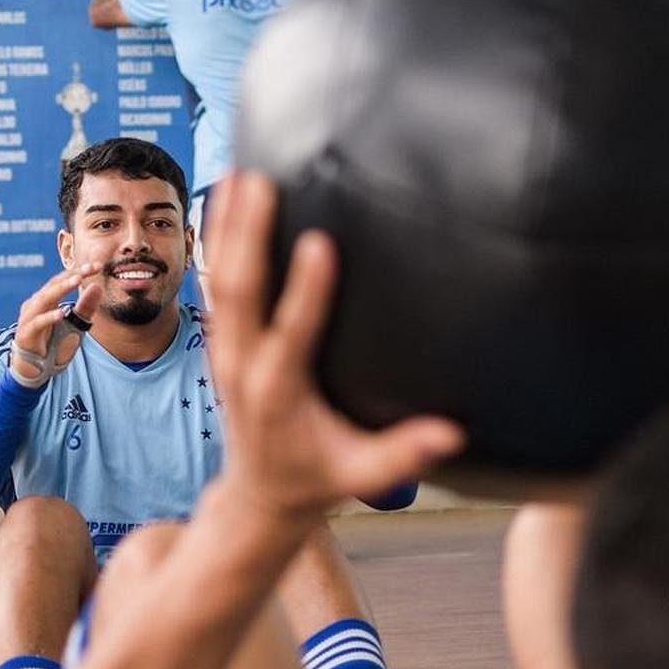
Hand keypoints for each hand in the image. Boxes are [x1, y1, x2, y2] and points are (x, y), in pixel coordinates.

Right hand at [10, 263, 102, 383]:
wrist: (34, 368)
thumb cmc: (53, 343)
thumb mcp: (75, 324)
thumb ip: (85, 307)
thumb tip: (97, 286)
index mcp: (47, 299)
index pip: (63, 280)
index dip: (80, 271)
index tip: (98, 265)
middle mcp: (36, 304)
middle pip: (54, 285)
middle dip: (73, 275)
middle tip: (90, 267)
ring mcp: (29, 317)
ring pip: (45, 299)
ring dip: (61, 288)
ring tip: (77, 280)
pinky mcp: (26, 333)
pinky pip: (37, 323)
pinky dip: (49, 317)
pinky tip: (61, 313)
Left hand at [201, 173, 463, 518]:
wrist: (257, 494)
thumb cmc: (314, 479)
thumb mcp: (360, 476)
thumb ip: (402, 454)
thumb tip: (452, 436)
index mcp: (279, 394)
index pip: (291, 337)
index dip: (305, 292)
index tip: (321, 243)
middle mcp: (244, 365)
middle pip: (241, 294)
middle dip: (250, 237)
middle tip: (262, 183)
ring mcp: (225, 350)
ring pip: (220, 280)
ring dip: (227, 228)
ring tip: (238, 173)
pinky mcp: (221, 339)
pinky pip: (216, 282)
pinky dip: (219, 240)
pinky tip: (227, 198)